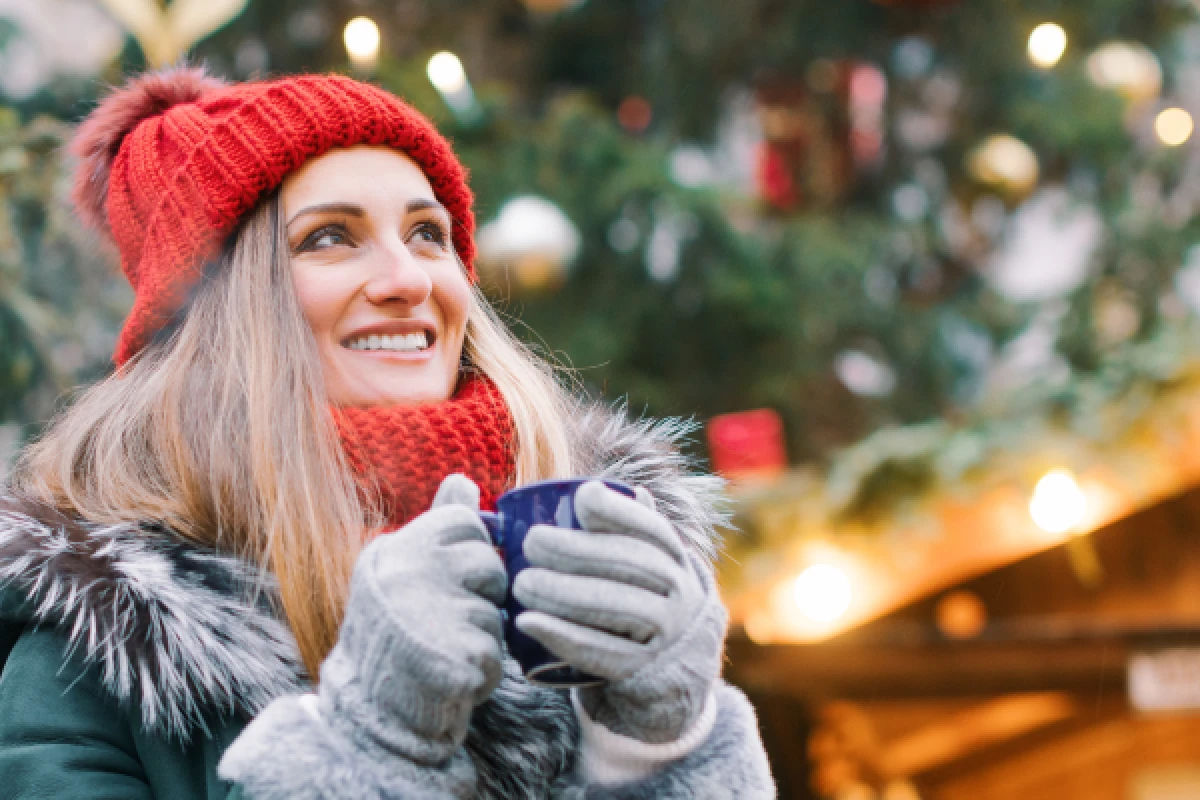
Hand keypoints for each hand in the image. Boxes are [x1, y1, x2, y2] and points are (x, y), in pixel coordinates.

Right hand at [319, 474, 507, 764]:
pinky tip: (451, 677)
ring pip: (496, 611)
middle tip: (445, 620)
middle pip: (489, 564)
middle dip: (481, 595)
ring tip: (444, 649)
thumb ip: (437, 525)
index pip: (465, 521)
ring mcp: (431, 615)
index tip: (449, 578)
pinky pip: (497, 653)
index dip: (470, 552)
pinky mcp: (457, 657)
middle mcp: (409, 574)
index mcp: (395, 549)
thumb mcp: (404, 571)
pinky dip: (483, 671)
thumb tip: (463, 479)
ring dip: (482, 635)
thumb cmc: (394, 634)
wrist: (369, 713)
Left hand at [513, 481, 726, 743]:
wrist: (672, 670)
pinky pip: (602, 653)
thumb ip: (623, 530)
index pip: (651, 528)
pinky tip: (527, 621)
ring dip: (564, 592)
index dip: (620, 510)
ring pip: (616, 607)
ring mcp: (665, 633)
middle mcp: (677, 591)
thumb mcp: (645, 564)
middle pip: (630, 564)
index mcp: (673, 557)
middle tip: (531, 541)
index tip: (582, 499)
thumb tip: (589, 489)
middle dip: (577, 549)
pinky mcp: (642, 670)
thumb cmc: (640, 599)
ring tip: (521, 582)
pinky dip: (562, 636)